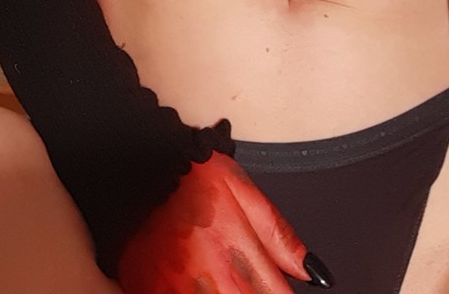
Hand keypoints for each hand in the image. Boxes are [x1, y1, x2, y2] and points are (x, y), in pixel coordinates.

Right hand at [116, 152, 330, 293]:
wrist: (134, 167)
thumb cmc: (188, 174)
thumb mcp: (243, 191)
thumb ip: (281, 236)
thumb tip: (315, 274)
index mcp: (237, 256)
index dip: (283, 292)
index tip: (278, 284)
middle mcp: (209, 283)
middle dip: (254, 293)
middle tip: (244, 274)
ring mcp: (178, 293)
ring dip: (227, 292)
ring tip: (223, 275)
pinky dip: (196, 293)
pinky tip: (199, 281)